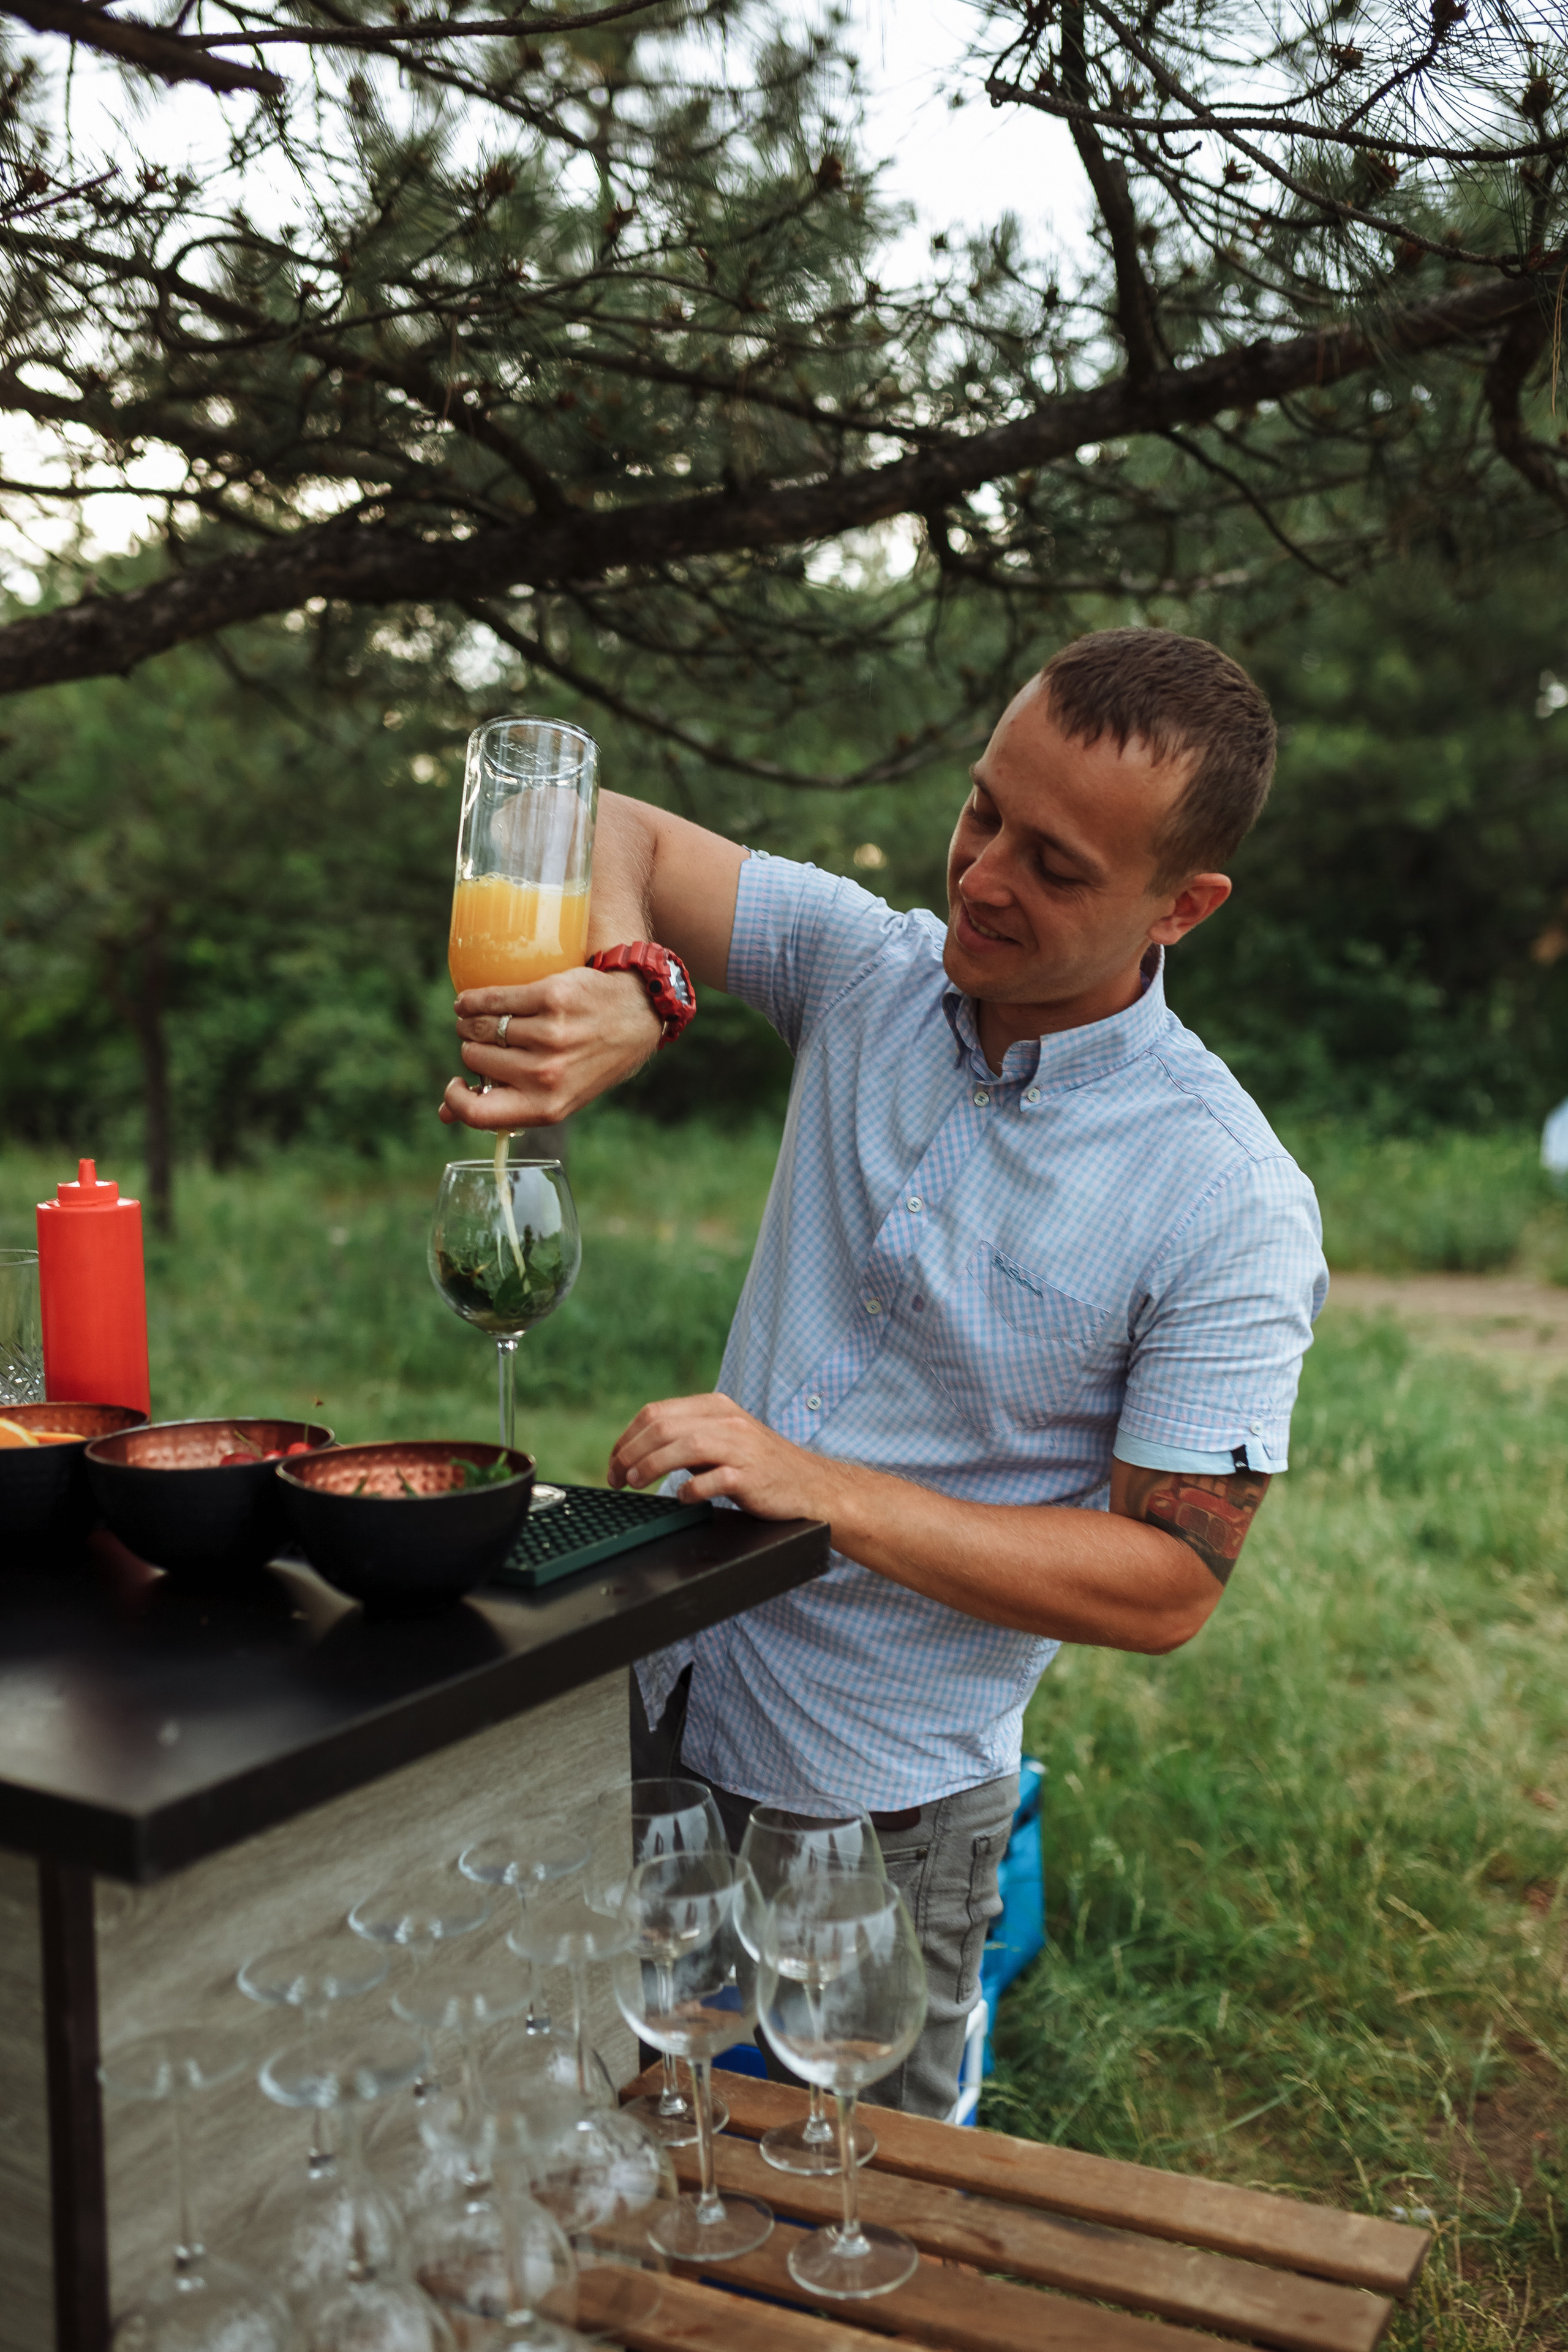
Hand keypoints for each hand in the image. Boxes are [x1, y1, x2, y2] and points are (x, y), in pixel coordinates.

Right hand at [438, 967, 661, 1129]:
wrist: (635, 1016)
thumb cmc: (588, 1060)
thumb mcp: (555, 1096)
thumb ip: (505, 1106)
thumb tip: (443, 1116)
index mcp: (546, 1107)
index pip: (477, 1114)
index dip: (456, 1100)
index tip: (458, 1083)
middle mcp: (547, 1074)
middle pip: (474, 1059)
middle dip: (474, 1049)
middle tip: (488, 1042)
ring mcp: (550, 1036)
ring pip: (480, 1028)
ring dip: (471, 1022)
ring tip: (480, 1019)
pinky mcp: (550, 998)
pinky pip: (492, 999)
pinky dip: (474, 1000)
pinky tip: (471, 1001)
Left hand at [608, 1392, 844, 1522]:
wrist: (810, 1485)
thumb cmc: (760, 1466)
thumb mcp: (723, 1438)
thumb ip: (686, 1437)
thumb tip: (638, 1450)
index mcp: (715, 1406)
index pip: (655, 1412)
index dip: (626, 1438)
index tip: (614, 1462)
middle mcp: (726, 1420)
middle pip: (661, 1427)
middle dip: (629, 1453)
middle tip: (615, 1477)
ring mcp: (740, 1447)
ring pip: (682, 1446)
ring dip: (649, 1466)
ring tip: (634, 1483)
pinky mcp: (750, 1475)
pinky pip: (711, 1480)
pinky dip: (689, 1490)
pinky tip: (682, 1498)